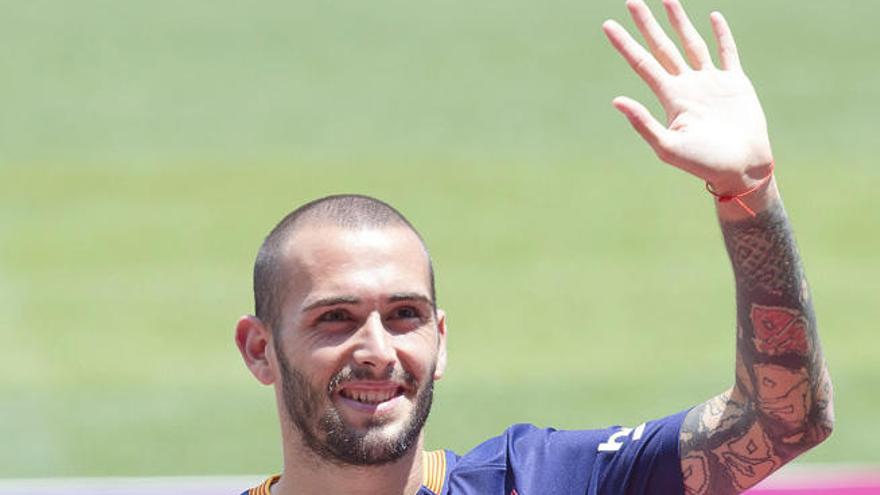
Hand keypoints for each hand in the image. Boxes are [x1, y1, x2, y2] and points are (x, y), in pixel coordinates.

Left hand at [603, 0, 772, 194]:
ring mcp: (711, 82)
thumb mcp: (667, 147)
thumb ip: (643, 123)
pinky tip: (713, 17)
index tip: (607, 25)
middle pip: (662, 47)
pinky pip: (726, 52)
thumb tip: (616, 100)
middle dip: (647, 24)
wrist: (741, 168)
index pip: (642, 63)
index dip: (625, 44)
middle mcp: (687, 86)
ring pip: (691, 43)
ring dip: (679, 21)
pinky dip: (720, 34)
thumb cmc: (704, 163)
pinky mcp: (735, 83)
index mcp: (670, 98)